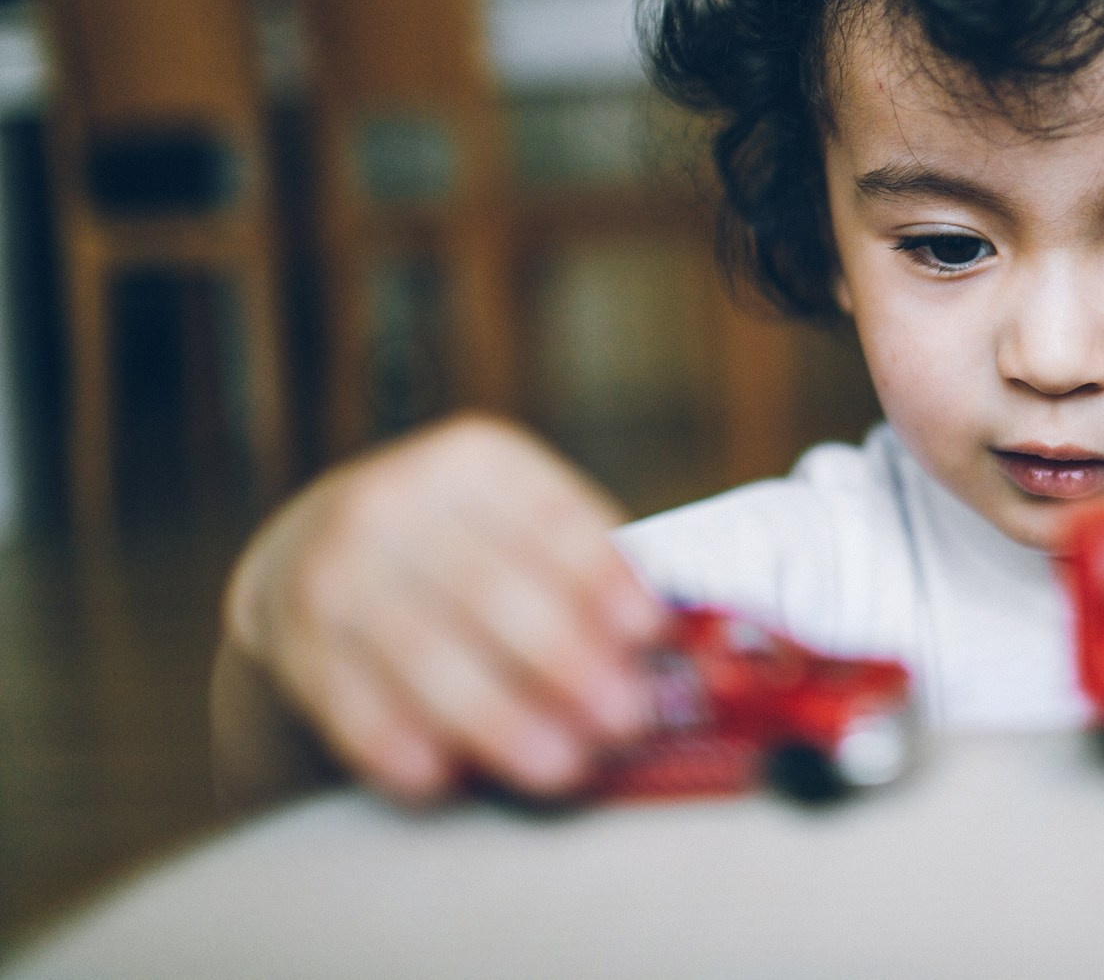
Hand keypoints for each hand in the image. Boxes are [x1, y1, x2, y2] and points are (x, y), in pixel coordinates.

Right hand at [219, 413, 665, 803]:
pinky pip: (346, 699)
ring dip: (498, 719)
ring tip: (561, 768)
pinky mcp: (291, 636)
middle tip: (624, 720)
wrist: (310, 549)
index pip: (552, 520)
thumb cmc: (460, 549)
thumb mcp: (515, 525)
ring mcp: (335, 565)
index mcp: (477, 461)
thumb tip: (675, 642)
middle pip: (492, 589)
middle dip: (565, 662)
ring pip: (424, 652)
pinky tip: (441, 780)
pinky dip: (395, 742)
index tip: (650, 631)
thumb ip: (586, 571)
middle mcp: (397, 498)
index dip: (603, 576)